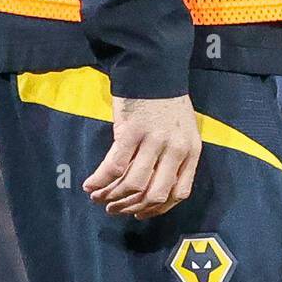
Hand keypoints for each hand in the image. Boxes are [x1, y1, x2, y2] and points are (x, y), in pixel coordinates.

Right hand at [83, 94, 201, 220]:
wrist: (153, 67)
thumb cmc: (166, 101)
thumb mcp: (181, 131)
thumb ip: (173, 158)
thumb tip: (151, 191)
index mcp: (191, 150)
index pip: (179, 193)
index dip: (157, 210)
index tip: (140, 214)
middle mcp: (176, 148)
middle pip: (154, 195)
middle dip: (131, 207)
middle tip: (115, 209)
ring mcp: (154, 140)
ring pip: (133, 185)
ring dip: (113, 197)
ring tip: (99, 198)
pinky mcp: (131, 131)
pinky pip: (115, 167)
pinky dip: (100, 181)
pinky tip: (90, 184)